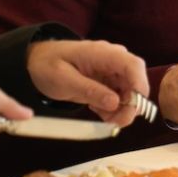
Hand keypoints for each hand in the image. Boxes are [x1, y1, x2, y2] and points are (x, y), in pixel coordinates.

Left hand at [26, 39, 149, 126]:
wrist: (38, 61)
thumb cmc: (48, 66)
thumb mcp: (64, 80)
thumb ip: (90, 90)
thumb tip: (115, 103)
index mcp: (104, 53)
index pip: (133, 65)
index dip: (140, 86)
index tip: (136, 108)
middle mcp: (114, 60)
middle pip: (135, 82)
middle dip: (130, 105)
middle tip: (117, 123)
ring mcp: (113, 71)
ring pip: (130, 93)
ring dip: (121, 110)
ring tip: (102, 117)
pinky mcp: (110, 81)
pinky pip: (120, 97)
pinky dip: (112, 109)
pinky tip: (97, 110)